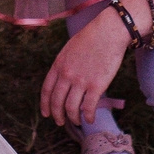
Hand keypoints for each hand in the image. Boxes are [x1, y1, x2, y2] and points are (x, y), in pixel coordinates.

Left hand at [40, 11, 129, 130]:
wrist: (109, 32)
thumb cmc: (91, 37)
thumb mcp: (69, 49)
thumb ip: (64, 65)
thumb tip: (63, 80)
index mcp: (58, 65)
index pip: (46, 90)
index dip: (45, 104)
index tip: (46, 113)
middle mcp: (67, 75)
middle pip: (57, 102)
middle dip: (57, 115)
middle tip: (60, 122)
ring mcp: (81, 81)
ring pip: (71, 108)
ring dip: (73, 118)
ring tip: (77, 122)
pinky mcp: (97, 85)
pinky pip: (89, 107)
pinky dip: (88, 116)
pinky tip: (90, 119)